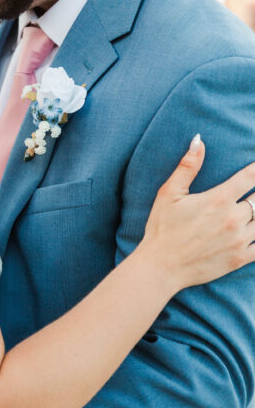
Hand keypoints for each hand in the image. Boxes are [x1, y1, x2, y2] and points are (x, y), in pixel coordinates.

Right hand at [142, 135, 254, 289]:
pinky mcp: (240, 258)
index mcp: (218, 199)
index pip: (249, 177)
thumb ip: (187, 166)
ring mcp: (239, 240)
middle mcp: (233, 218)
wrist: (162, 266)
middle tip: (249, 196)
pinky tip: (254, 231)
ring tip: (251, 211)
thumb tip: (199, 140)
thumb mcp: (169, 193)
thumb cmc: (162, 228)